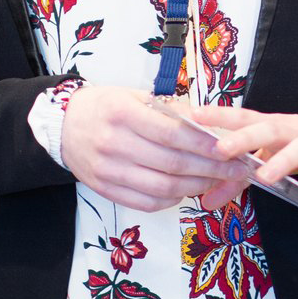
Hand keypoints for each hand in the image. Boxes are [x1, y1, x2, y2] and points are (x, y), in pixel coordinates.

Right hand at [60, 86, 231, 210]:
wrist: (62, 126)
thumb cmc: (103, 107)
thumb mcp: (133, 96)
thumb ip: (169, 109)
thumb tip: (207, 123)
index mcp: (123, 114)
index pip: (173, 134)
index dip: (205, 144)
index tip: (230, 148)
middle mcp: (114, 144)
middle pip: (172, 164)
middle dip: (211, 169)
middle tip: (235, 169)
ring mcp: (108, 171)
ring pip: (162, 188)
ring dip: (195, 186)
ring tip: (216, 180)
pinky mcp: (105, 190)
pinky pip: (146, 203)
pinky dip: (171, 200)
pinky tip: (186, 190)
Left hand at [194, 104, 297, 208]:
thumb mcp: (273, 156)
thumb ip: (239, 179)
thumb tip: (205, 199)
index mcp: (274, 128)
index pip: (244, 118)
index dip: (220, 117)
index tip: (194, 115)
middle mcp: (293, 133)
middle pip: (268, 130)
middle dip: (244, 138)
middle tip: (220, 148)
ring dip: (282, 162)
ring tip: (264, 177)